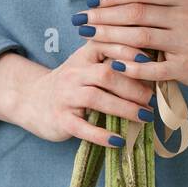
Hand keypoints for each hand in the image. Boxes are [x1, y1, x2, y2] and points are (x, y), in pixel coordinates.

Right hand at [0, 41, 155, 146]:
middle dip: (133, 86)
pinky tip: (119, 141)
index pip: (106, 45)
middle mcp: (73, 73)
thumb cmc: (73, 83)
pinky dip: (102, 135)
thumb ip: (114, 61)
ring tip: (145, 117)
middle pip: (106, 74)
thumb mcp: (88, 65)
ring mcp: (65, 96)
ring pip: (96, 98)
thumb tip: (155, 65)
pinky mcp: (61, 120)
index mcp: (84, 56)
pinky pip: (82, 127)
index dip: (127, 50)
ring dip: (124, 108)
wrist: (33, 101)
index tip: (148, 58)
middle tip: (153, 99)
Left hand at [76, 0, 187, 86]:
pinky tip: (112, 63)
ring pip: (141, 38)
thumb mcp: (168, 1)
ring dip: (109, 38)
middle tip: (80, 21)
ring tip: (88, 38)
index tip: (90, 2)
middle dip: (104, 18)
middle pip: (137, 14)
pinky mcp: (186, 68)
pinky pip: (152, 68)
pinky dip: (130, 67)